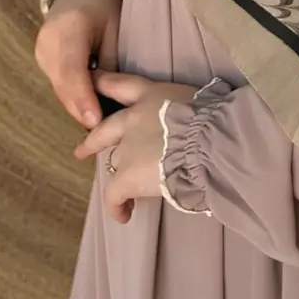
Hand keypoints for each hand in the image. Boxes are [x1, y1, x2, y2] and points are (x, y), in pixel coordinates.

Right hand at [34, 0, 121, 126]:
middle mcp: (47, 43)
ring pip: (58, 88)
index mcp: (67, 30)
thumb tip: (109, 98)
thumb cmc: (105, 3)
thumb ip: (110, 62)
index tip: (95, 121)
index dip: (83, 98)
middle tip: (101, 132)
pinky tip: (87, 108)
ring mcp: (40, 51)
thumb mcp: (115, 29)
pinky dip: (71, 95)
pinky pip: (57, 82)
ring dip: (76, 106)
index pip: (72, 72)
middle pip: (63, 85)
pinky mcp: (41, 57)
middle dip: (81, 110)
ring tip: (98, 126)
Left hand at [73, 69, 198, 223]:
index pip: (121, 84)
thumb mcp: (200, 102)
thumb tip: (202, 121)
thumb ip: (188, 109)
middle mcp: (134, 117)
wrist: (211, 143)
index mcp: (153, 94)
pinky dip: (117, 206)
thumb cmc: (216, 120)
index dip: (103, 83)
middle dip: (93, 141)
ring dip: (116, 175)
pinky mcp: (126, 176)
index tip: (90, 82)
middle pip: (104, 128)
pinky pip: (114, 195)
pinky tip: (124, 215)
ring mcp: (128, 146)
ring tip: (119, 195)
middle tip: (82, 150)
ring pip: (113, 162)